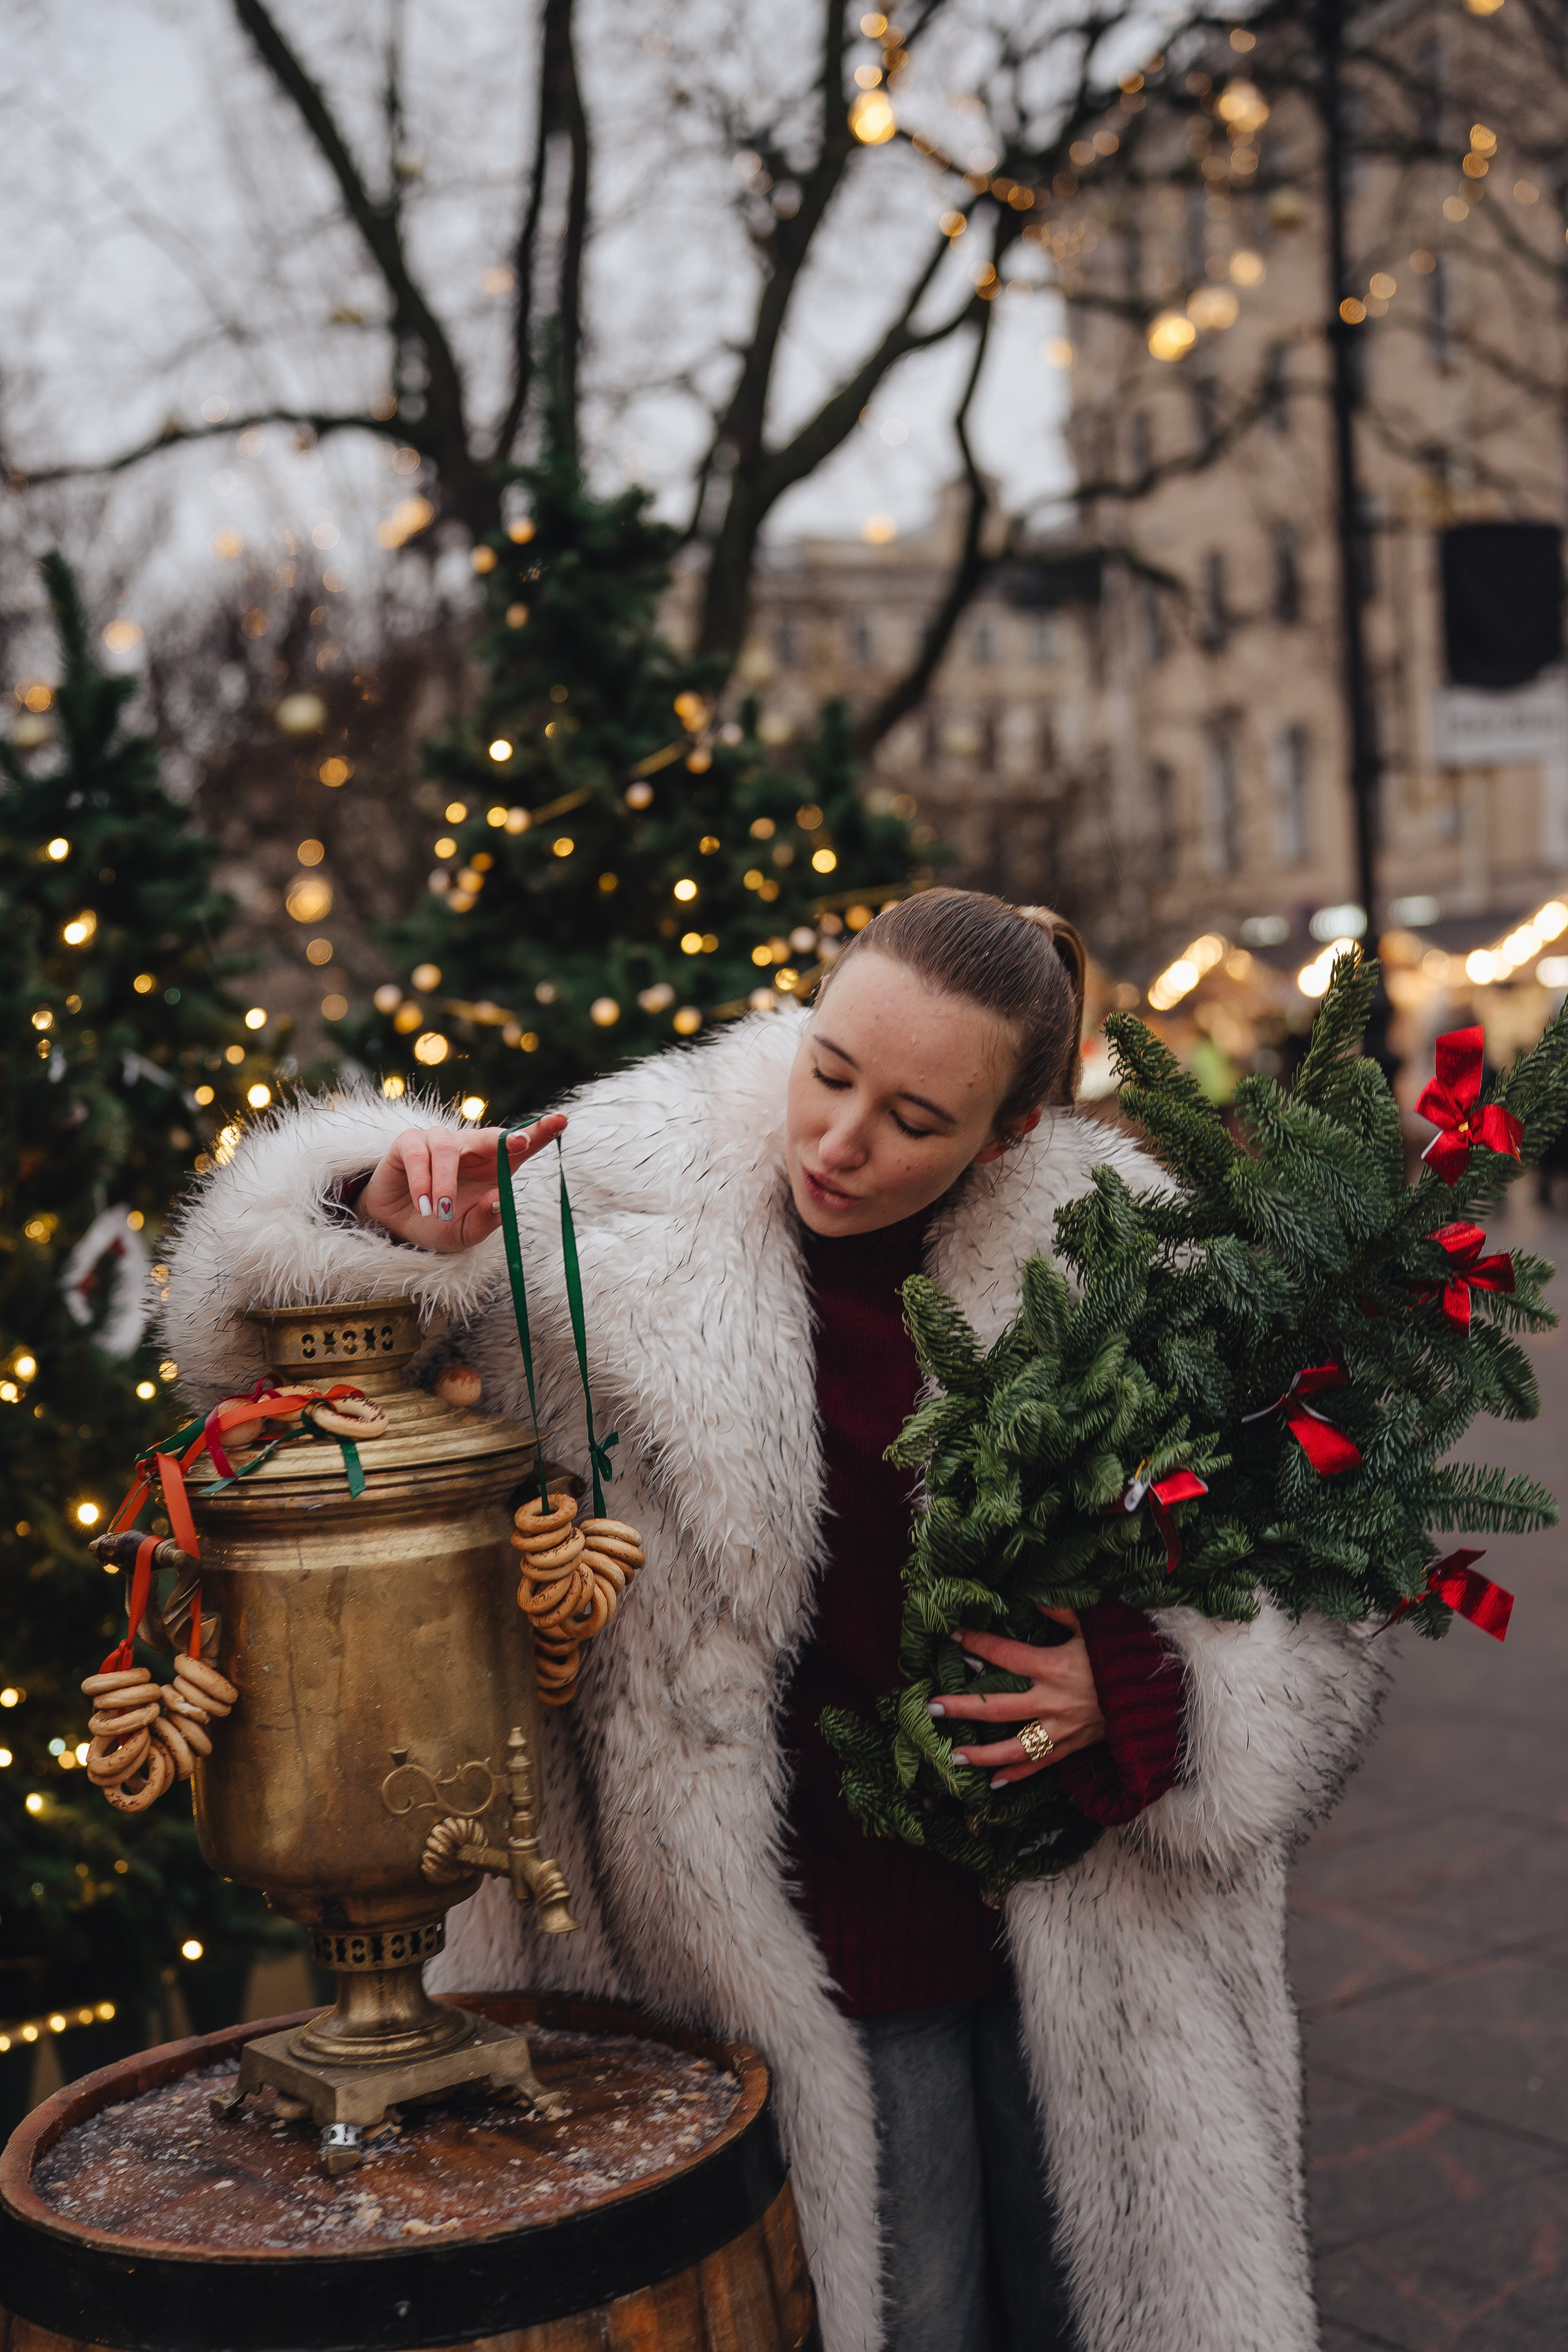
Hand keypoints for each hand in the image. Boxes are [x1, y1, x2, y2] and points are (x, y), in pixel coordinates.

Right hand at [355, 1117, 566, 1251]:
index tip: (561, 1120)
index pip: (520, 1144)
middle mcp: (470, 1148)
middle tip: (520, 1144)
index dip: (540, 1131)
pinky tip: (422, 1203)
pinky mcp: (409, 1143)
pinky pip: (417, 1152)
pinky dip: (421, 1180)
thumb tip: (499, 1201)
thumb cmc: (439, 1224)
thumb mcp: (465, 1233)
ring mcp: (439, 1141)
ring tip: (438, 1212)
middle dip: (506, 1138)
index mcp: (494, 1166)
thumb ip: (484, 1221)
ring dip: (445, 1183)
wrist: (397, 1226)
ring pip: (448, 1148)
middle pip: (491, 1135)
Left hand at [928, 1607, 1106, 1788]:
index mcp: (1054, 1667)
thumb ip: (1061, 1613)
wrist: (1160, 1693)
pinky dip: (1018, 1775)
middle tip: (931, 1708)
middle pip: (998, 1708)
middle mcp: (1052, 1701)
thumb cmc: (1123, 1655)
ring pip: (1014, 1747)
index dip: (977, 1644)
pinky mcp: (1073, 1746)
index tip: (953, 1637)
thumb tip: (1034, 1600)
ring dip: (982, 1754)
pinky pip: (1041, 1765)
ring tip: (952, 1756)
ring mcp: (1062, 1729)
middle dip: (962, 1707)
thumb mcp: (1094, 1627)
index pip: (1004, 1655)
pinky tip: (993, 1783)